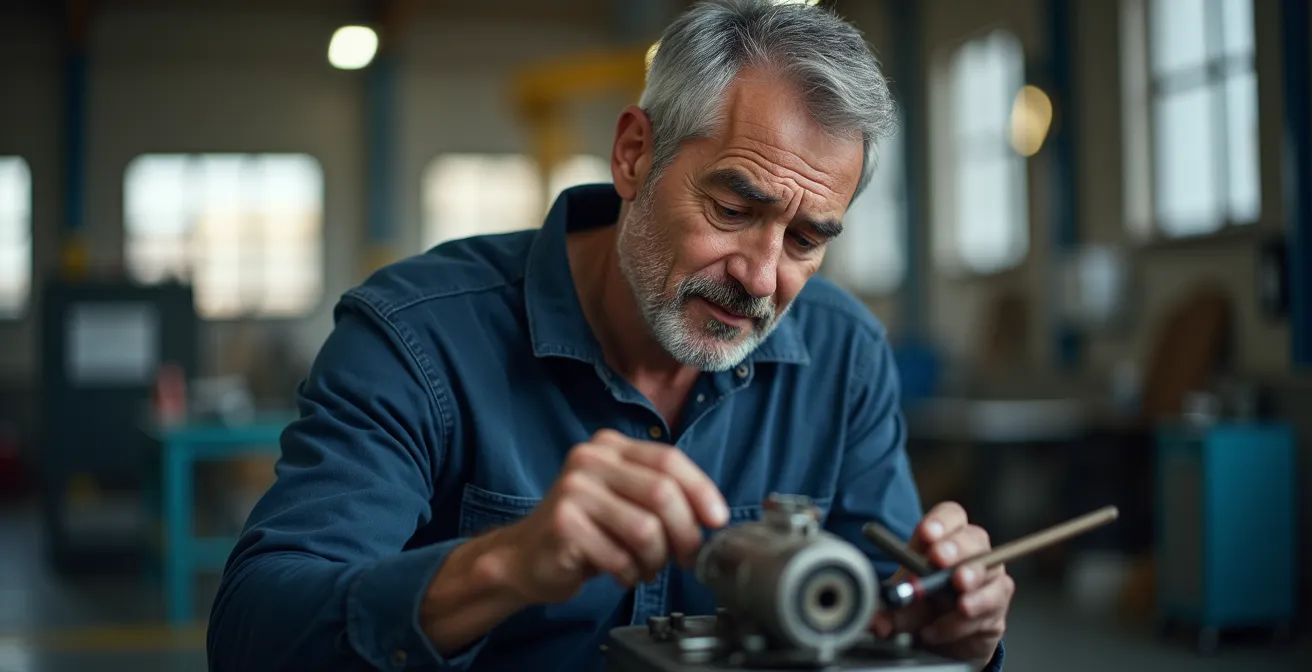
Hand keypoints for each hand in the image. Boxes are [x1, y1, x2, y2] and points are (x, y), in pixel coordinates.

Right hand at [494, 429, 728, 603]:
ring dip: (656, 559)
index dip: (701, 490)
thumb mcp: (624, 500)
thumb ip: (661, 495)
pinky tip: (622, 573)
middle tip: (687, 557)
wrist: (525, 557)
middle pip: (662, 493)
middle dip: (685, 533)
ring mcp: (573, 490)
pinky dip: (630, 573)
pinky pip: (619, 556)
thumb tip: (712, 516)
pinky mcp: (563, 524)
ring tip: (647, 567)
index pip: (668, 459)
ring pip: (646, 529)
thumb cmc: (585, 531)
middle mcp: (590, 460)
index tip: (718, 520)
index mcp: (610, 446)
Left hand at [871, 502, 1011, 667]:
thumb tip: (875, 621)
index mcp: (945, 540)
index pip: (951, 516)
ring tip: (959, 602)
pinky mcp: (996, 610)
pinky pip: (990, 609)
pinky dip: (964, 621)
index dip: (941, 521)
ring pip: (991, 573)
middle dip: (957, 548)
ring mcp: (989, 580)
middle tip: (939, 561)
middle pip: (975, 538)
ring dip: (974, 584)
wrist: (939, 639)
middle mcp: (972, 555)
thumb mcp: (900, 606)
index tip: (926, 534)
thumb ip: (889, 610)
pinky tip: (942, 629)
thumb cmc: (922, 607)